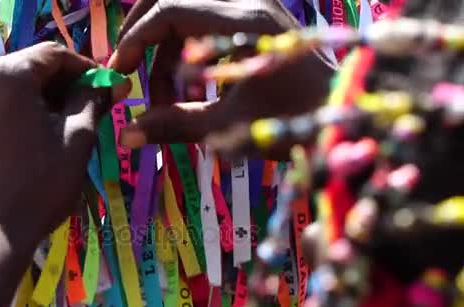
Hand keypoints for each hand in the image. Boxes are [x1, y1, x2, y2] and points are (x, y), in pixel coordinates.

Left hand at [0, 43, 129, 306]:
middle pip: (22, 69)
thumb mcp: (77, 141)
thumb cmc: (38, 188)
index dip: (83, 67)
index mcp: (7, 76)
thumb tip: (111, 83)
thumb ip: (93, 101)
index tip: (102, 85)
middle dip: (55, 85)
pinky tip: (14, 144)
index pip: (52, 54)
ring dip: (27, 100)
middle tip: (79, 107)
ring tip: (48, 127)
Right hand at [109, 0, 334, 159]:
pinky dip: (185, 51)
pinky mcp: (256, 21)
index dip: (136, 40)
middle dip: (142, 32)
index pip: (169, 10)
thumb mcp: (230, 128)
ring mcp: (253, 9)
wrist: (344, 119)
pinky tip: (187, 91)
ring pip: (186, 10)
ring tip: (162, 100)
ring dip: (164, 49)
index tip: (119, 73)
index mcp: (243, 23)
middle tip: (127, 69)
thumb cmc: (295, 125)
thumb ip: (174, 126)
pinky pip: (205, 23)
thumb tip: (125, 135)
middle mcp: (248, 3)